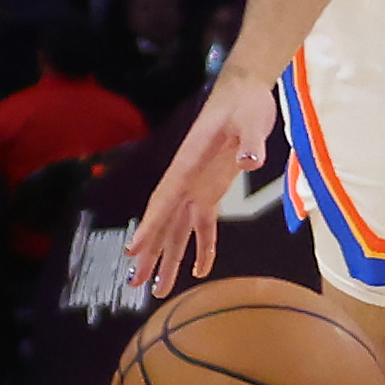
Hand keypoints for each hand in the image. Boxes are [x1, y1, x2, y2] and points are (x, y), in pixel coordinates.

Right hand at [124, 71, 277, 295]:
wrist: (245, 94)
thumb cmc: (245, 105)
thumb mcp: (251, 119)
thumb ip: (250, 142)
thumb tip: (249, 160)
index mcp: (188, 165)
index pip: (164, 201)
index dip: (148, 227)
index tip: (132, 251)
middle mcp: (186, 181)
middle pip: (163, 223)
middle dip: (149, 254)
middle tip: (134, 285)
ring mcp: (197, 187)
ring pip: (177, 229)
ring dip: (168, 259)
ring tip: (157, 290)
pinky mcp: (212, 191)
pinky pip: (202, 225)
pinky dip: (202, 247)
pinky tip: (200, 271)